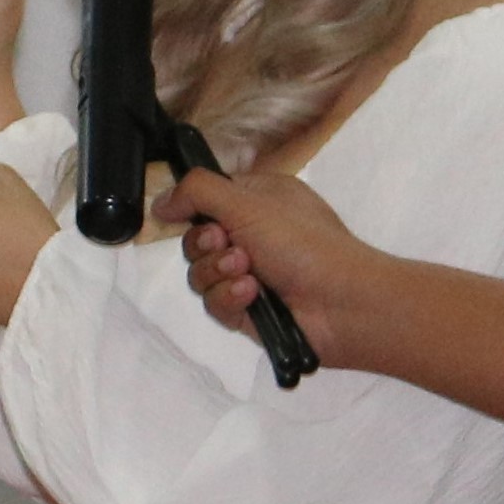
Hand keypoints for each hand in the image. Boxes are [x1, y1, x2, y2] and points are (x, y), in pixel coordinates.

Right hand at [166, 168, 387, 372]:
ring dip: (219, 271)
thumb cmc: (303, 242)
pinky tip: (253, 295)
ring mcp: (250, 275)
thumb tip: (160, 201)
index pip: (207, 200)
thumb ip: (197, 192)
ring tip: (249, 273)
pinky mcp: (248, 311)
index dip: (194, 207)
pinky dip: (230, 297)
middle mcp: (253, 236)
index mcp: (258, 202)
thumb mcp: (249, 201)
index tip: (188, 212)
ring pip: (200, 274)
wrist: (343, 303)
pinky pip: (214, 303)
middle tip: (229, 244)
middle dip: (205, 244)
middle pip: (195, 240)